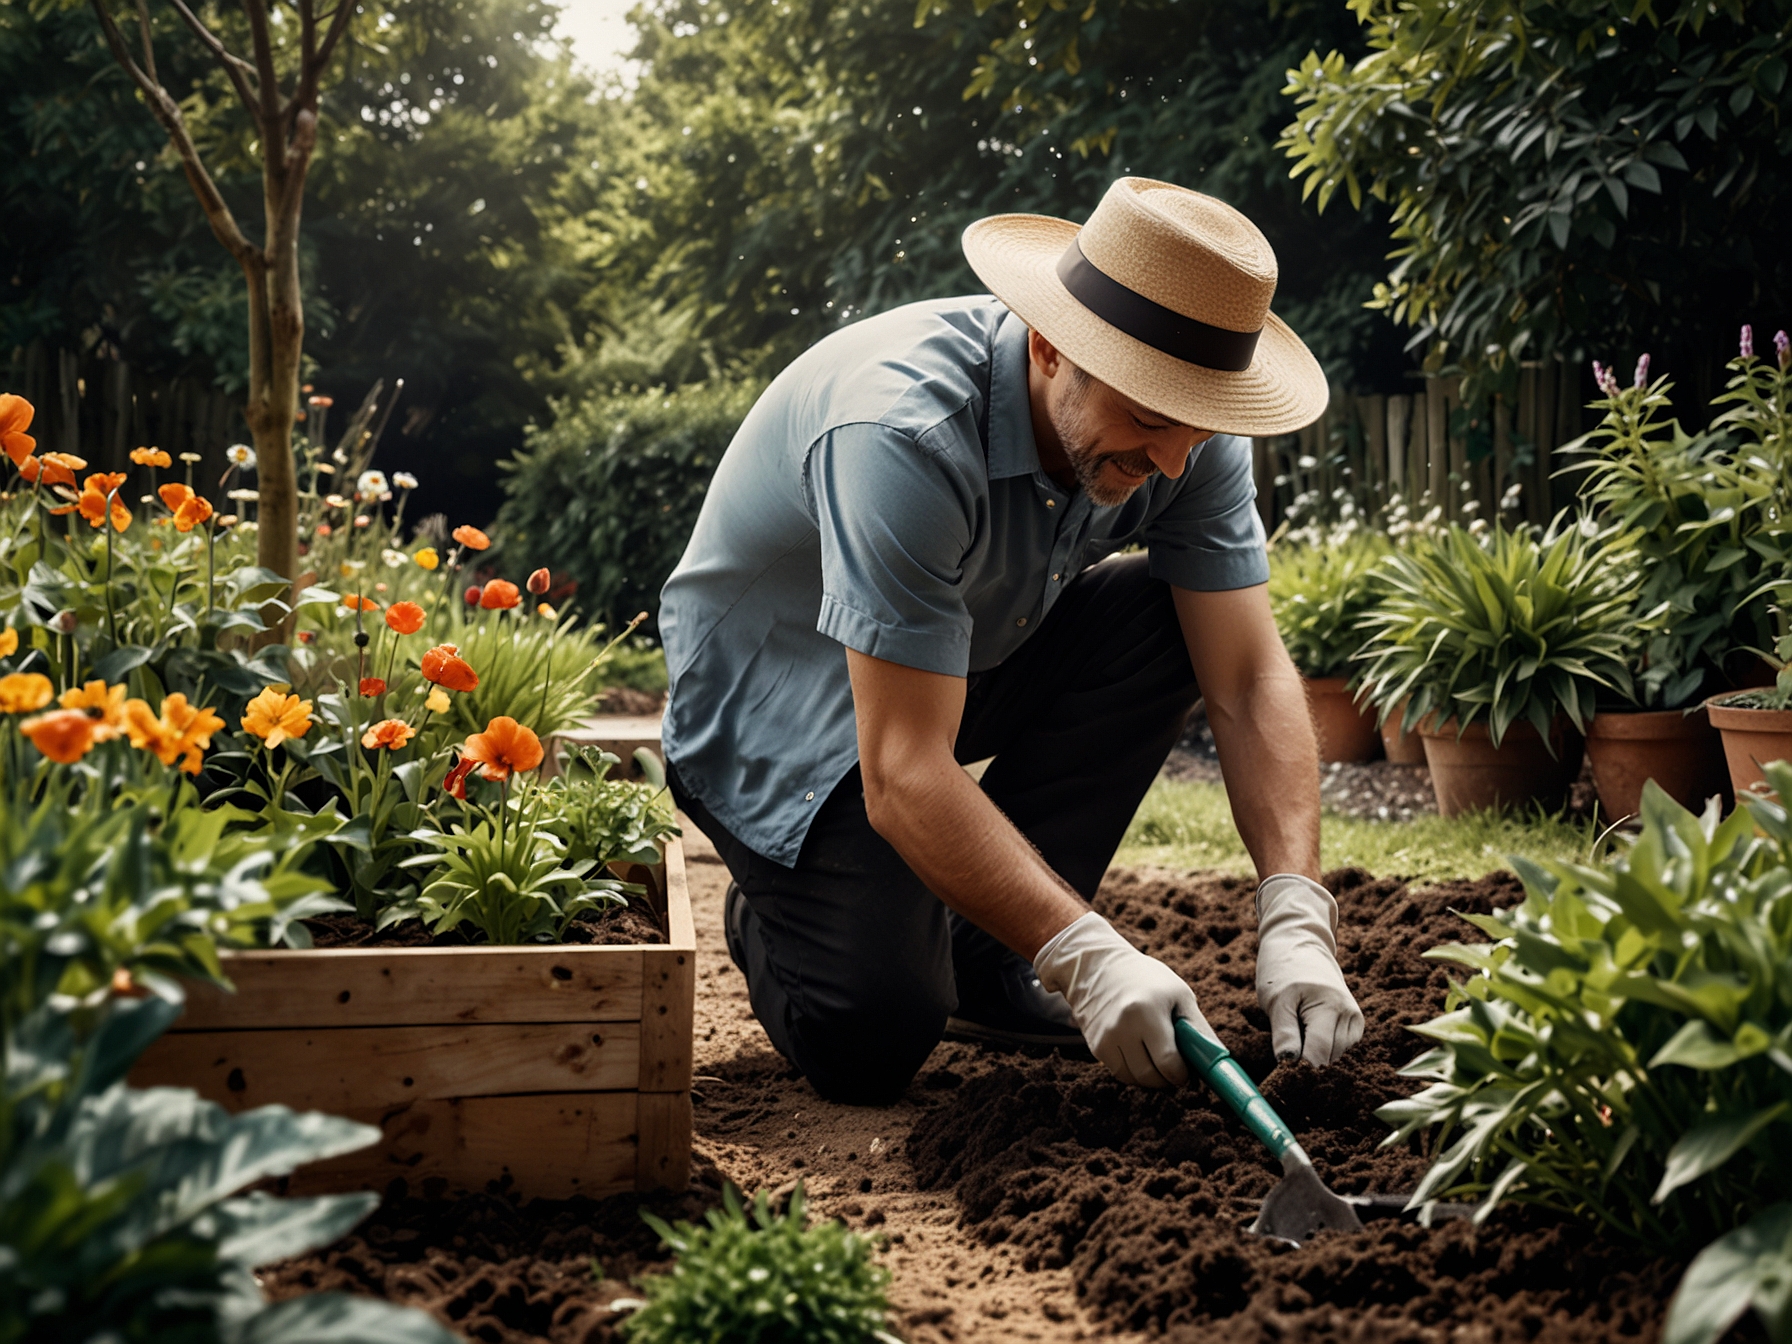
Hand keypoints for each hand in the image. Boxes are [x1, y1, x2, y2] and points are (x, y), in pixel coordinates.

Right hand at [1033, 911, 1215, 1087]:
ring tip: (1157, 1059)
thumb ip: (1198, 1028)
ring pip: (1134, 1079)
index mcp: (1148, 1010)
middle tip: (1174, 1068)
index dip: (1182, 1073)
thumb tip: (1218, 1059)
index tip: (1187, 1070)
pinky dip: (1133, 1071)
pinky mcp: (1096, 1045)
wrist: (1098, 967)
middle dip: (1167, 1079)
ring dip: (1150, 1078)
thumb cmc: (1147, 980)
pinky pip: (1120, 1073)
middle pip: (1150, 1076)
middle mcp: (1124, 1025)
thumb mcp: (1178, 994)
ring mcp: (1107, 1037)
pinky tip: (1139, 1054)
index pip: (1168, 1062)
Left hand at [1255, 874, 1363, 1067]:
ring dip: (1314, 1049)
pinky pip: (1338, 1050)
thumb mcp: (1276, 1000)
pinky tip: (1312, 1025)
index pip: (1318, 1055)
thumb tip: (1288, 1064)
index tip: (1283, 1060)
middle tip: (1290, 1028)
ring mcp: (1355, 1019)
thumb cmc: (1283, 971)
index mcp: (1329, 1007)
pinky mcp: (1356, 1023)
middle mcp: (1349, 1015)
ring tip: (1301, 1021)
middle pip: (1326, 1059)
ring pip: (1333, 1057)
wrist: (1302, 944)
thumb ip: (1284, 1033)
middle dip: (1305, 1054)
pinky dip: (1323, 1045)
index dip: (1298, 1065)